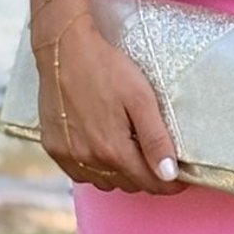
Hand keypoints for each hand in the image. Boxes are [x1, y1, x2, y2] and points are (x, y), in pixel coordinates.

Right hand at [36, 9, 183, 195]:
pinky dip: (96, 169)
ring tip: (131, 151)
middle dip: (147, 177)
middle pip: (128, 184)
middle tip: (158, 159)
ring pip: (104, 182)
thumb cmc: (106, 68)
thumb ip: (155, 139)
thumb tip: (169, 174)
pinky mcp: (53, 148)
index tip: (180, 178)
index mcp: (112, 149)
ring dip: (121, 175)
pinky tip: (103, 150)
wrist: (64, 49)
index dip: (169, 184)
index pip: (149, 182)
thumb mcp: (141, 99)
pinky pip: (80, 173)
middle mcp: (88, 159)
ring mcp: (68, 156)